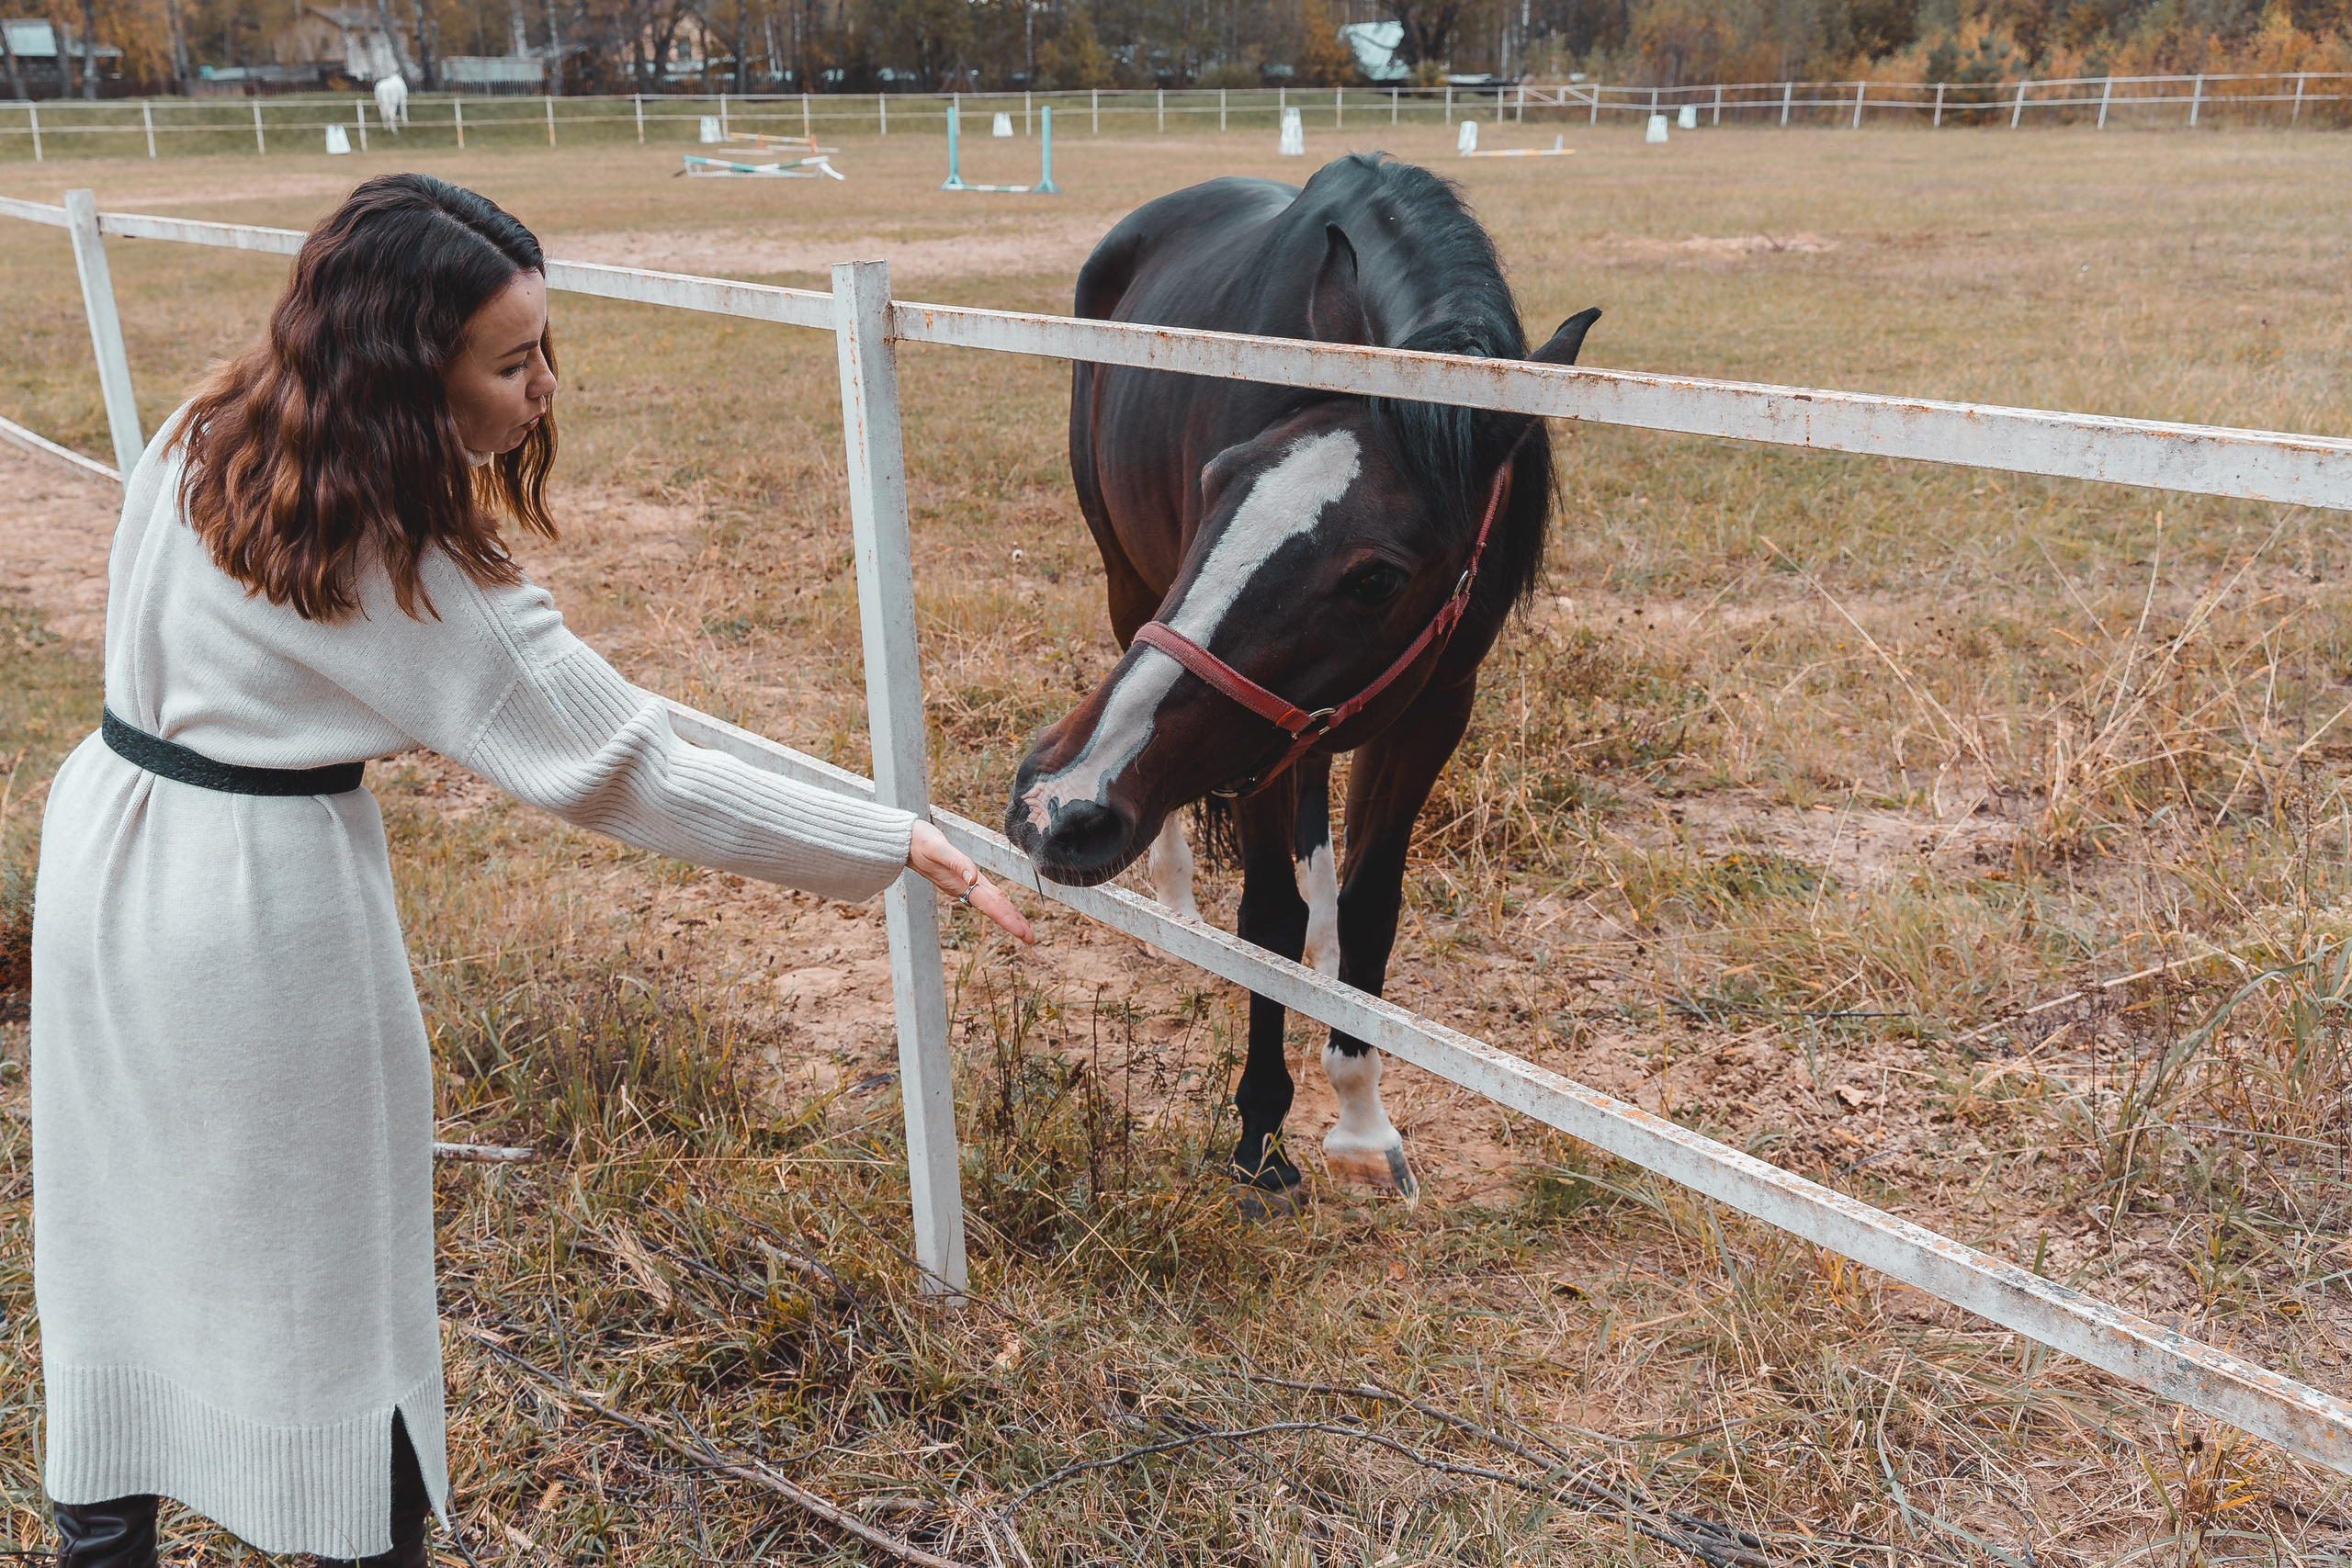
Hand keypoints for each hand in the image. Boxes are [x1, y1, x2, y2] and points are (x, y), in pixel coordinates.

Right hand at [907, 821, 1033, 943]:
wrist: (902, 840)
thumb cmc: (918, 842)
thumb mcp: (937, 848)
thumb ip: (955, 862)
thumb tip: (972, 877)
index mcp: (961, 884)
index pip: (991, 905)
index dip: (1008, 920)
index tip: (1024, 935)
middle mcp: (963, 887)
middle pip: (994, 907)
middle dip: (1013, 923)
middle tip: (1030, 939)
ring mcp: (962, 883)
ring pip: (990, 901)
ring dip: (1007, 914)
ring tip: (1022, 927)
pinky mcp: (961, 876)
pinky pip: (984, 892)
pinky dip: (997, 901)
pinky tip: (1002, 904)